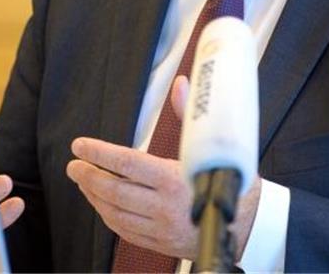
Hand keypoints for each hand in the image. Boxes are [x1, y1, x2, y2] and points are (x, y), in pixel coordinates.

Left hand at [65, 75, 261, 260]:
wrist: (253, 224)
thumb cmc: (236, 183)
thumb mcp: (214, 145)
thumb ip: (190, 114)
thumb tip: (182, 85)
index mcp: (176, 179)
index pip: (126, 163)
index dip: (99, 153)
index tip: (80, 146)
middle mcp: (165, 206)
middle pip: (114, 190)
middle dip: (89, 175)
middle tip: (75, 164)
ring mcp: (162, 229)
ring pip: (115, 213)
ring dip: (94, 196)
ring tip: (84, 181)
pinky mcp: (163, 244)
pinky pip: (126, 232)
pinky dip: (109, 217)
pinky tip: (103, 205)